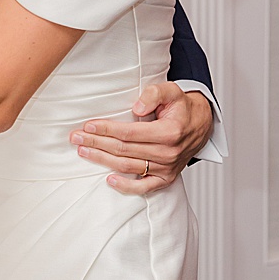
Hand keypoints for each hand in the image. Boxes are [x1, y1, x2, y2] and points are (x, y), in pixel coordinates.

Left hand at [71, 82, 213, 194]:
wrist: (201, 124)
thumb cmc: (182, 108)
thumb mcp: (172, 91)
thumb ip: (154, 94)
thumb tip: (136, 108)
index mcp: (169, 132)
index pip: (129, 133)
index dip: (106, 129)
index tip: (88, 125)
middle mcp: (168, 152)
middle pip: (123, 150)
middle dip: (96, 143)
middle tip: (76, 137)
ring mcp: (167, 167)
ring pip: (128, 166)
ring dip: (102, 160)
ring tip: (83, 151)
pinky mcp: (166, 178)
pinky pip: (144, 188)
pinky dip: (126, 186)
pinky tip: (109, 179)